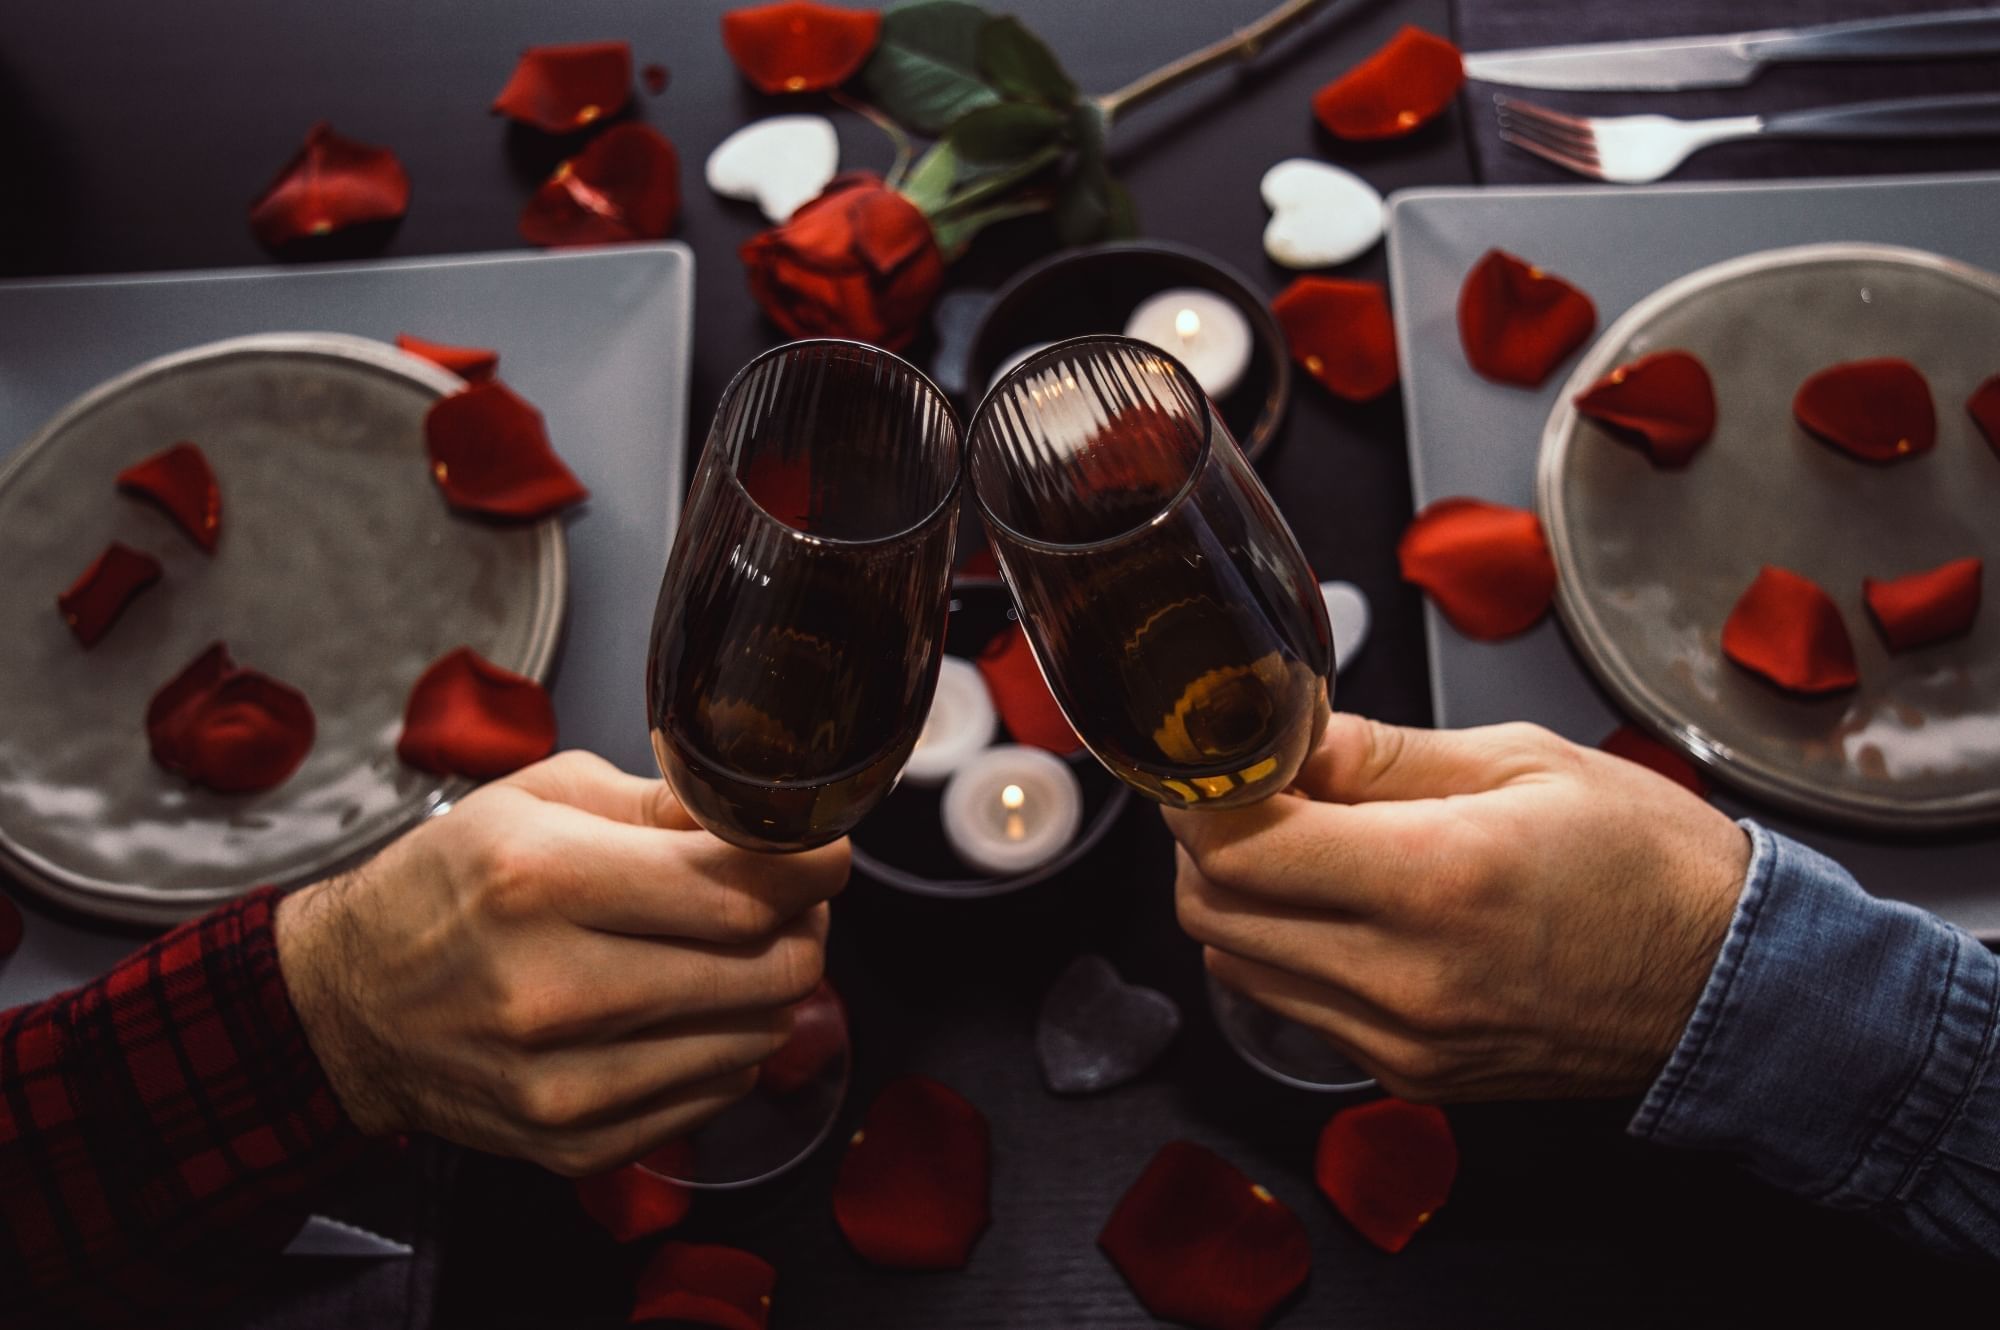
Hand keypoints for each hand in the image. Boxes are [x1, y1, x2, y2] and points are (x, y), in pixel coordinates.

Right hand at [275, 751, 847, 1175]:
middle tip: (792, 899)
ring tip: (740, 950)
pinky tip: (695, 1010)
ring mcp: (565, 1082)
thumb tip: (759, 815)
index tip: (827, 852)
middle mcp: (554, 989)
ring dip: (773, 988)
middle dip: (804, 924)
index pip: (735, 888)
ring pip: (755, 1037)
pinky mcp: (573, 1144)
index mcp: (543, 881)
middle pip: (766, 968)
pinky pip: (715, 1096)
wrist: (346, 1008)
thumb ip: (657, 801)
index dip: (809, 867)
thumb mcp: (534, 799)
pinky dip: (730, 1048)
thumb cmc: (445, 887)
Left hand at [1166, 716, 1749, 1101]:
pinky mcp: (1410, 1076)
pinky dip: (1286, 950)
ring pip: (1237, 962)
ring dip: (1239, 897)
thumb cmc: (1648, 863)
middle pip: (1211, 909)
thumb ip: (1380, 754)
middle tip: (1251, 791)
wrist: (1733, 989)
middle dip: (1206, 839)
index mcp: (1433, 879)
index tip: (1216, 756)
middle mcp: (1402, 977)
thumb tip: (1284, 740)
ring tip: (1299, 845)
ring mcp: (1401, 1041)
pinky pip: (1295, 1006)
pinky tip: (1340, 906)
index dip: (1202, 793)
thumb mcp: (1520, 761)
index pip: (1238, 847)